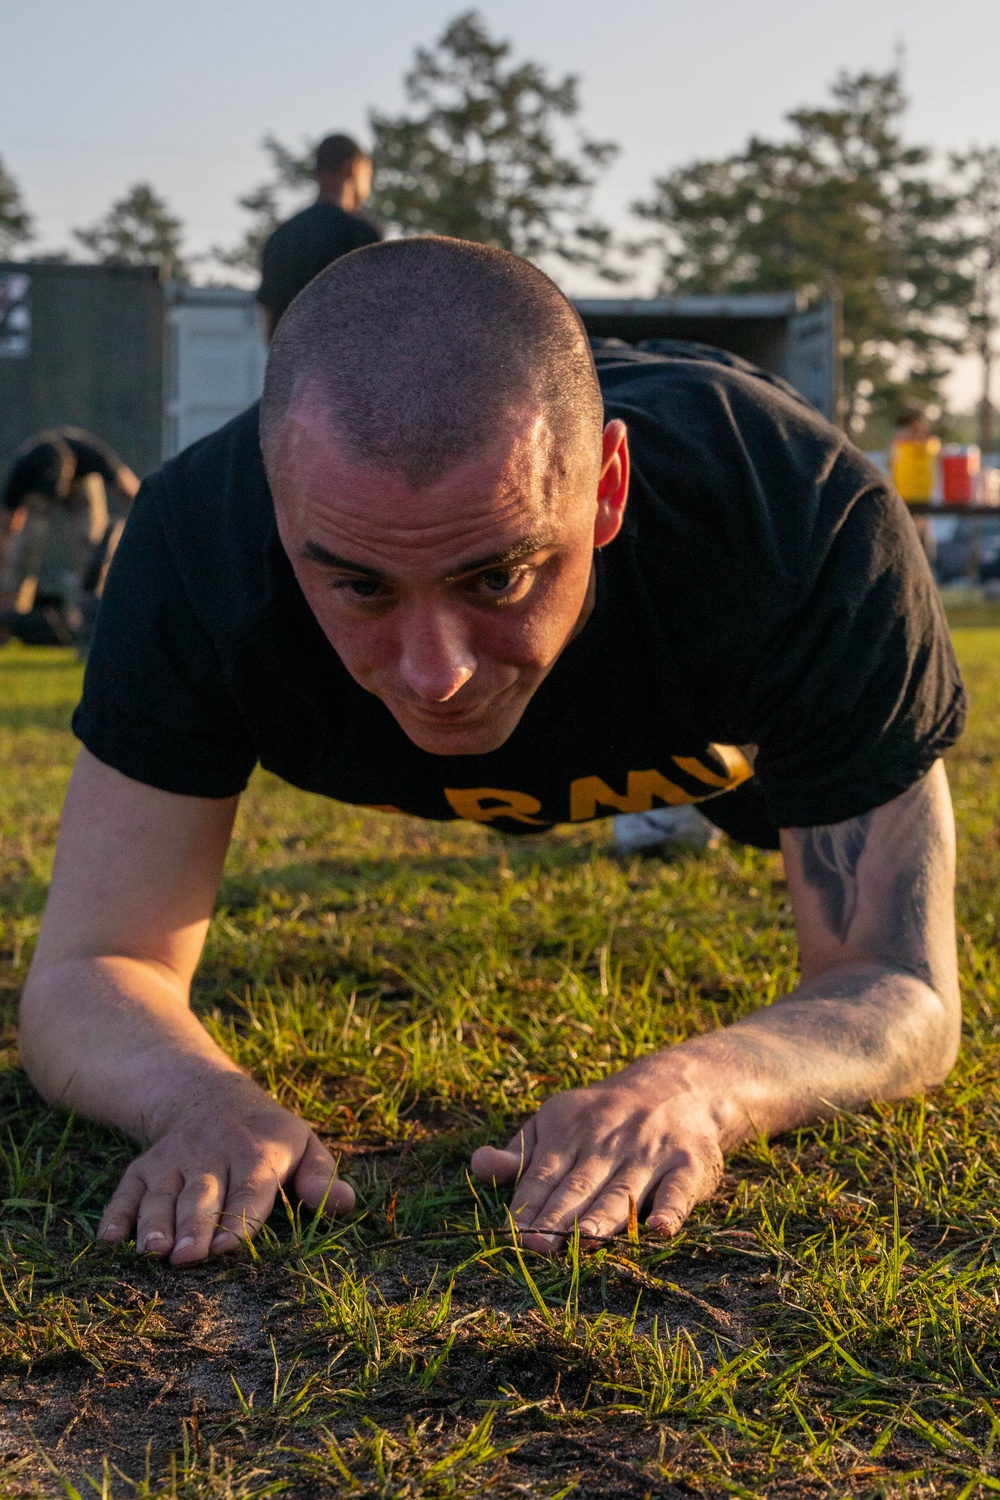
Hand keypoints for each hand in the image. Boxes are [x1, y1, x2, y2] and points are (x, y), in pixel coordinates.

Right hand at [97, 1076, 353, 1265]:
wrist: (211, 1095)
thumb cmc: (268, 1135)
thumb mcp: (303, 1144)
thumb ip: (321, 1177)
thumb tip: (346, 1204)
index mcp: (257, 1153)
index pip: (249, 1190)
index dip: (238, 1219)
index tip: (226, 1248)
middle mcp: (212, 1155)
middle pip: (202, 1197)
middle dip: (193, 1228)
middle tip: (186, 1258)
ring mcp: (175, 1161)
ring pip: (162, 1194)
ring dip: (154, 1224)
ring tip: (150, 1253)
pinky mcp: (146, 1166)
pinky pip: (127, 1189)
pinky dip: (117, 1213)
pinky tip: (110, 1238)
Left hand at [471, 1054, 725, 1252]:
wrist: (675, 1085)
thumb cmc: (600, 1118)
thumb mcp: (555, 1122)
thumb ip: (520, 1151)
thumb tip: (477, 1165)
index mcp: (570, 1129)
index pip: (544, 1172)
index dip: (529, 1203)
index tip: (513, 1232)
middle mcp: (609, 1140)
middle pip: (580, 1184)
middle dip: (559, 1215)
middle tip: (539, 1243)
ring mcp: (650, 1152)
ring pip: (623, 1189)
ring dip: (604, 1213)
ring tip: (585, 1237)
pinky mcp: (688, 1164)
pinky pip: (679, 1189)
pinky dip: (671, 1208)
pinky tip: (660, 1228)